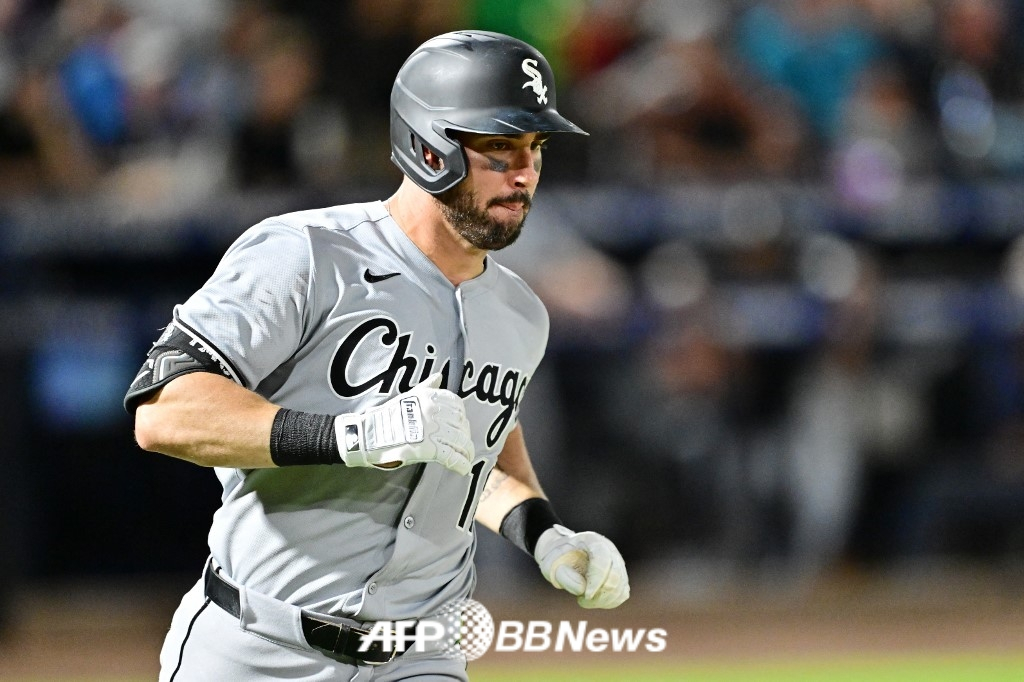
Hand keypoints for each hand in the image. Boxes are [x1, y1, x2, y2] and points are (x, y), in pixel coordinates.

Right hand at [335, 373, 473, 474]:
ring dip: (466, 453)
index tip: (462, 427)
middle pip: (461, 425)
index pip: (457, 406)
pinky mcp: (428, 448)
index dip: (462, 419)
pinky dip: (461, 464)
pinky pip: (452, 457)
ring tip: (466, 459)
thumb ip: (426, 388)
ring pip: (460, 441)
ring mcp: (432, 430)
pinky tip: (464, 469)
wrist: (367, 435)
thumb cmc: (385, 417)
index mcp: (429, 397)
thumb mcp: (407, 397)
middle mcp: (434, 411)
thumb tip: (438, 376)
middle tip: (465, 446)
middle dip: (465, 437)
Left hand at [533, 524, 628, 608]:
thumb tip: (582, 589)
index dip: (597, 580)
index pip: (602, 560)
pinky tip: (594, 600)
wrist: (563, 553)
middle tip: (582, 599)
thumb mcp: (551, 564)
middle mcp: (609, 549)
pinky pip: (622, 593)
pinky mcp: (620, 575)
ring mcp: (617, 562)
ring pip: (620, 587)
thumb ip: (562, 575)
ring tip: (585, 599)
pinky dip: (609, 602)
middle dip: (599, 594)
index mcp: (592, 540)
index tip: (586, 596)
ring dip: (603, 600)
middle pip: (615, 576)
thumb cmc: (557, 558)